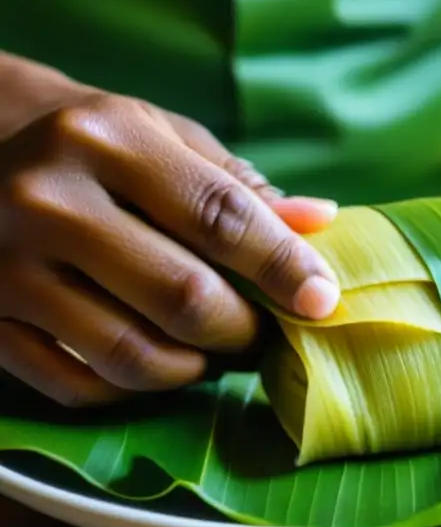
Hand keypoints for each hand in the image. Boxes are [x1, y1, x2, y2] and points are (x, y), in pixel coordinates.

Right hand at [0, 76, 340, 406]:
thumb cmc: (104, 147)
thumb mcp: (171, 140)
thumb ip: (243, 188)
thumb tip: (322, 224)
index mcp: (108, 138)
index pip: (220, 217)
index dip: (283, 266)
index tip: (323, 301)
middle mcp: (48, 199)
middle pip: (183, 297)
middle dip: (244, 328)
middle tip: (264, 330)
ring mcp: (5, 266)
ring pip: (133, 354)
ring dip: (197, 367)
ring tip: (217, 350)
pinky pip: (80, 385)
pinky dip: (137, 388)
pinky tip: (159, 361)